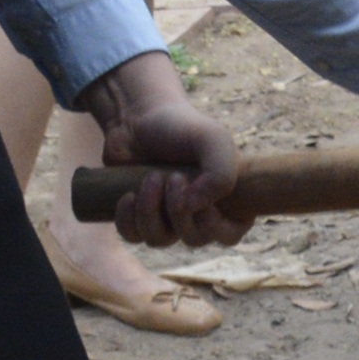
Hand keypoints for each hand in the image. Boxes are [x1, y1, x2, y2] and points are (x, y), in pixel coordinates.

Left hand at [77, 51, 243, 246]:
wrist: (139, 118)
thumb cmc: (182, 127)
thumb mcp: (214, 140)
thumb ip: (220, 175)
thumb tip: (191, 209)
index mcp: (226, 198)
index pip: (230, 235)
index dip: (214, 224)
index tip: (201, 195)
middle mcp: (199, 213)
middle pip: (193, 240)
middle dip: (179, 211)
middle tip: (173, 177)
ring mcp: (168, 217)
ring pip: (160, 241)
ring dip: (151, 212)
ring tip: (150, 178)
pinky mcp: (139, 216)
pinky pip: (133, 237)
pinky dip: (128, 219)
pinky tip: (128, 195)